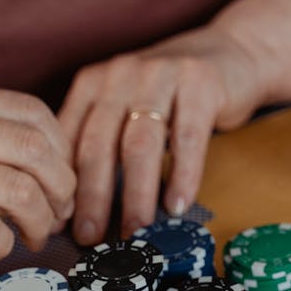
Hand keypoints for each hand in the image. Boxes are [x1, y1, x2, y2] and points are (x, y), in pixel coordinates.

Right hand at [0, 86, 75, 264]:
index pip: (34, 114)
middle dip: (61, 191)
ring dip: (40, 223)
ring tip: (33, 237)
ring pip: (20, 191)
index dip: (62, 153)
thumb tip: (39, 173)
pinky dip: (4, 245)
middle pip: (37, 152)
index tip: (60, 181)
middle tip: (57, 216)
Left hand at [58, 25, 260, 244]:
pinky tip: (177, 205)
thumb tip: (78, 211)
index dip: (62, 186)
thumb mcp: (126, 108)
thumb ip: (103, 144)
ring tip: (135, 231)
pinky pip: (187, 137)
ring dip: (136, 195)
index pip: (68, 140)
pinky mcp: (199, 82)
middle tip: (90, 238)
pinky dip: (182, 175)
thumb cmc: (172, 95)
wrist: (232, 52)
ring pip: (139, 144)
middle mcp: (119, 76)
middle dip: (92, 198)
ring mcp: (159, 75)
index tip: (59, 225)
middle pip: (98, 144)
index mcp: (92, 85)